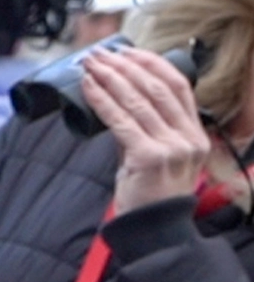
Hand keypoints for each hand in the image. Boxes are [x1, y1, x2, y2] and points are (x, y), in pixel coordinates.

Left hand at [81, 47, 208, 212]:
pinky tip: (88, 88)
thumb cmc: (149, 193)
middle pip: (157, 88)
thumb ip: (141, 129)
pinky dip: (102, 100)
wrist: (153, 229)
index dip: (151, 63)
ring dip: (110, 78)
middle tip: (99, 54)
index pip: (178, 86)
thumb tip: (113, 101)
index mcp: (194, 133)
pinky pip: (121, 121)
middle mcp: (189, 137)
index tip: (127, 51)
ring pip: (138, 101)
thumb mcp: (154, 155)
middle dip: (124, 66)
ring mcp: (172, 147)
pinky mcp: (149, 157)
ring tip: (90, 65)